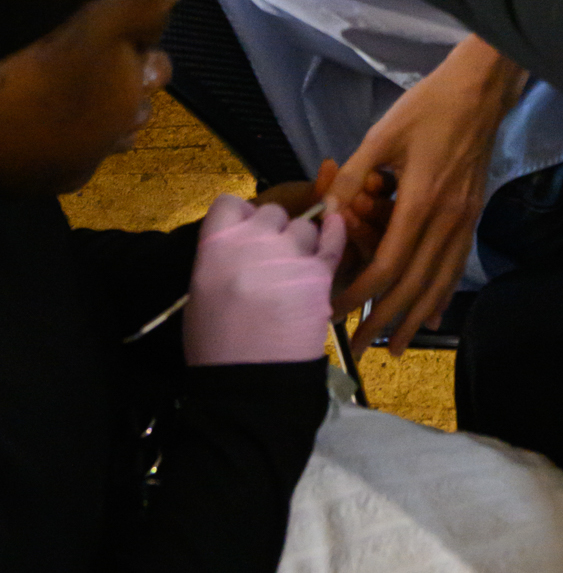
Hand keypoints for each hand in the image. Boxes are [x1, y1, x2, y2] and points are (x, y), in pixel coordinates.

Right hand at [184, 194, 346, 366]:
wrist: (250, 386)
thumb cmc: (217, 348)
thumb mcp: (201, 296)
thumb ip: (221, 258)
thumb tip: (241, 240)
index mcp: (215, 248)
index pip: (228, 204)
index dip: (238, 217)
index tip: (243, 233)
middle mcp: (253, 242)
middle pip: (271, 213)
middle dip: (271, 231)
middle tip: (269, 260)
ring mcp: (288, 254)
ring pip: (303, 227)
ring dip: (300, 244)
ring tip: (292, 273)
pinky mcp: (319, 273)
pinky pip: (332, 238)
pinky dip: (334, 231)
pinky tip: (334, 226)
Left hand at [323, 39, 524, 356]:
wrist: (480, 89)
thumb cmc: (429, 106)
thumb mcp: (383, 133)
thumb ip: (354, 175)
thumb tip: (326, 213)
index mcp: (421, 200)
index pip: (388, 264)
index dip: (360, 292)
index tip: (335, 310)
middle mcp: (446, 218)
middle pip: (415, 284)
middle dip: (385, 319)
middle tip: (360, 347)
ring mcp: (464, 219)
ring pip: (440, 281)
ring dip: (416, 317)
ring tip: (396, 346)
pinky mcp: (473, 214)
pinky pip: (457, 264)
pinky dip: (443, 294)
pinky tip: (434, 313)